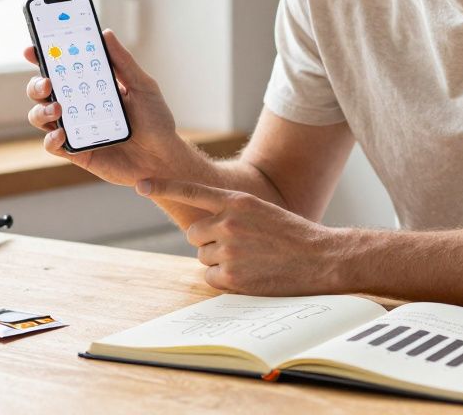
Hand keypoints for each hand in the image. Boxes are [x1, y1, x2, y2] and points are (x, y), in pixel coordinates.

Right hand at [24, 29, 189, 186]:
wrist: (164, 159)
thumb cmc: (156, 121)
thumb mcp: (143, 87)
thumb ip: (123, 62)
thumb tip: (106, 34)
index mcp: (91, 86)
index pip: (60, 68)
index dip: (42, 58)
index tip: (32, 50)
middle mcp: (78, 106)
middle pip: (43, 92)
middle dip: (36, 84)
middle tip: (47, 82)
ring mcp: (75, 129)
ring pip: (41, 116)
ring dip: (41, 110)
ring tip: (57, 108)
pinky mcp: (77, 152)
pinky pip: (53, 145)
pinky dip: (52, 139)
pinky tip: (62, 134)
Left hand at [136, 177, 350, 294]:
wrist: (321, 258)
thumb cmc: (292, 234)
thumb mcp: (260, 209)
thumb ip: (231, 211)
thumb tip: (202, 225)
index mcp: (236, 200)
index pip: (191, 190)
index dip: (163, 186)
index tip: (140, 183)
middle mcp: (228, 222)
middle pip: (194, 232)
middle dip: (208, 239)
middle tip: (238, 245)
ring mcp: (229, 250)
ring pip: (201, 255)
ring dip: (217, 259)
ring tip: (248, 259)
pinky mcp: (232, 276)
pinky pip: (209, 276)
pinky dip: (223, 278)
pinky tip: (247, 274)